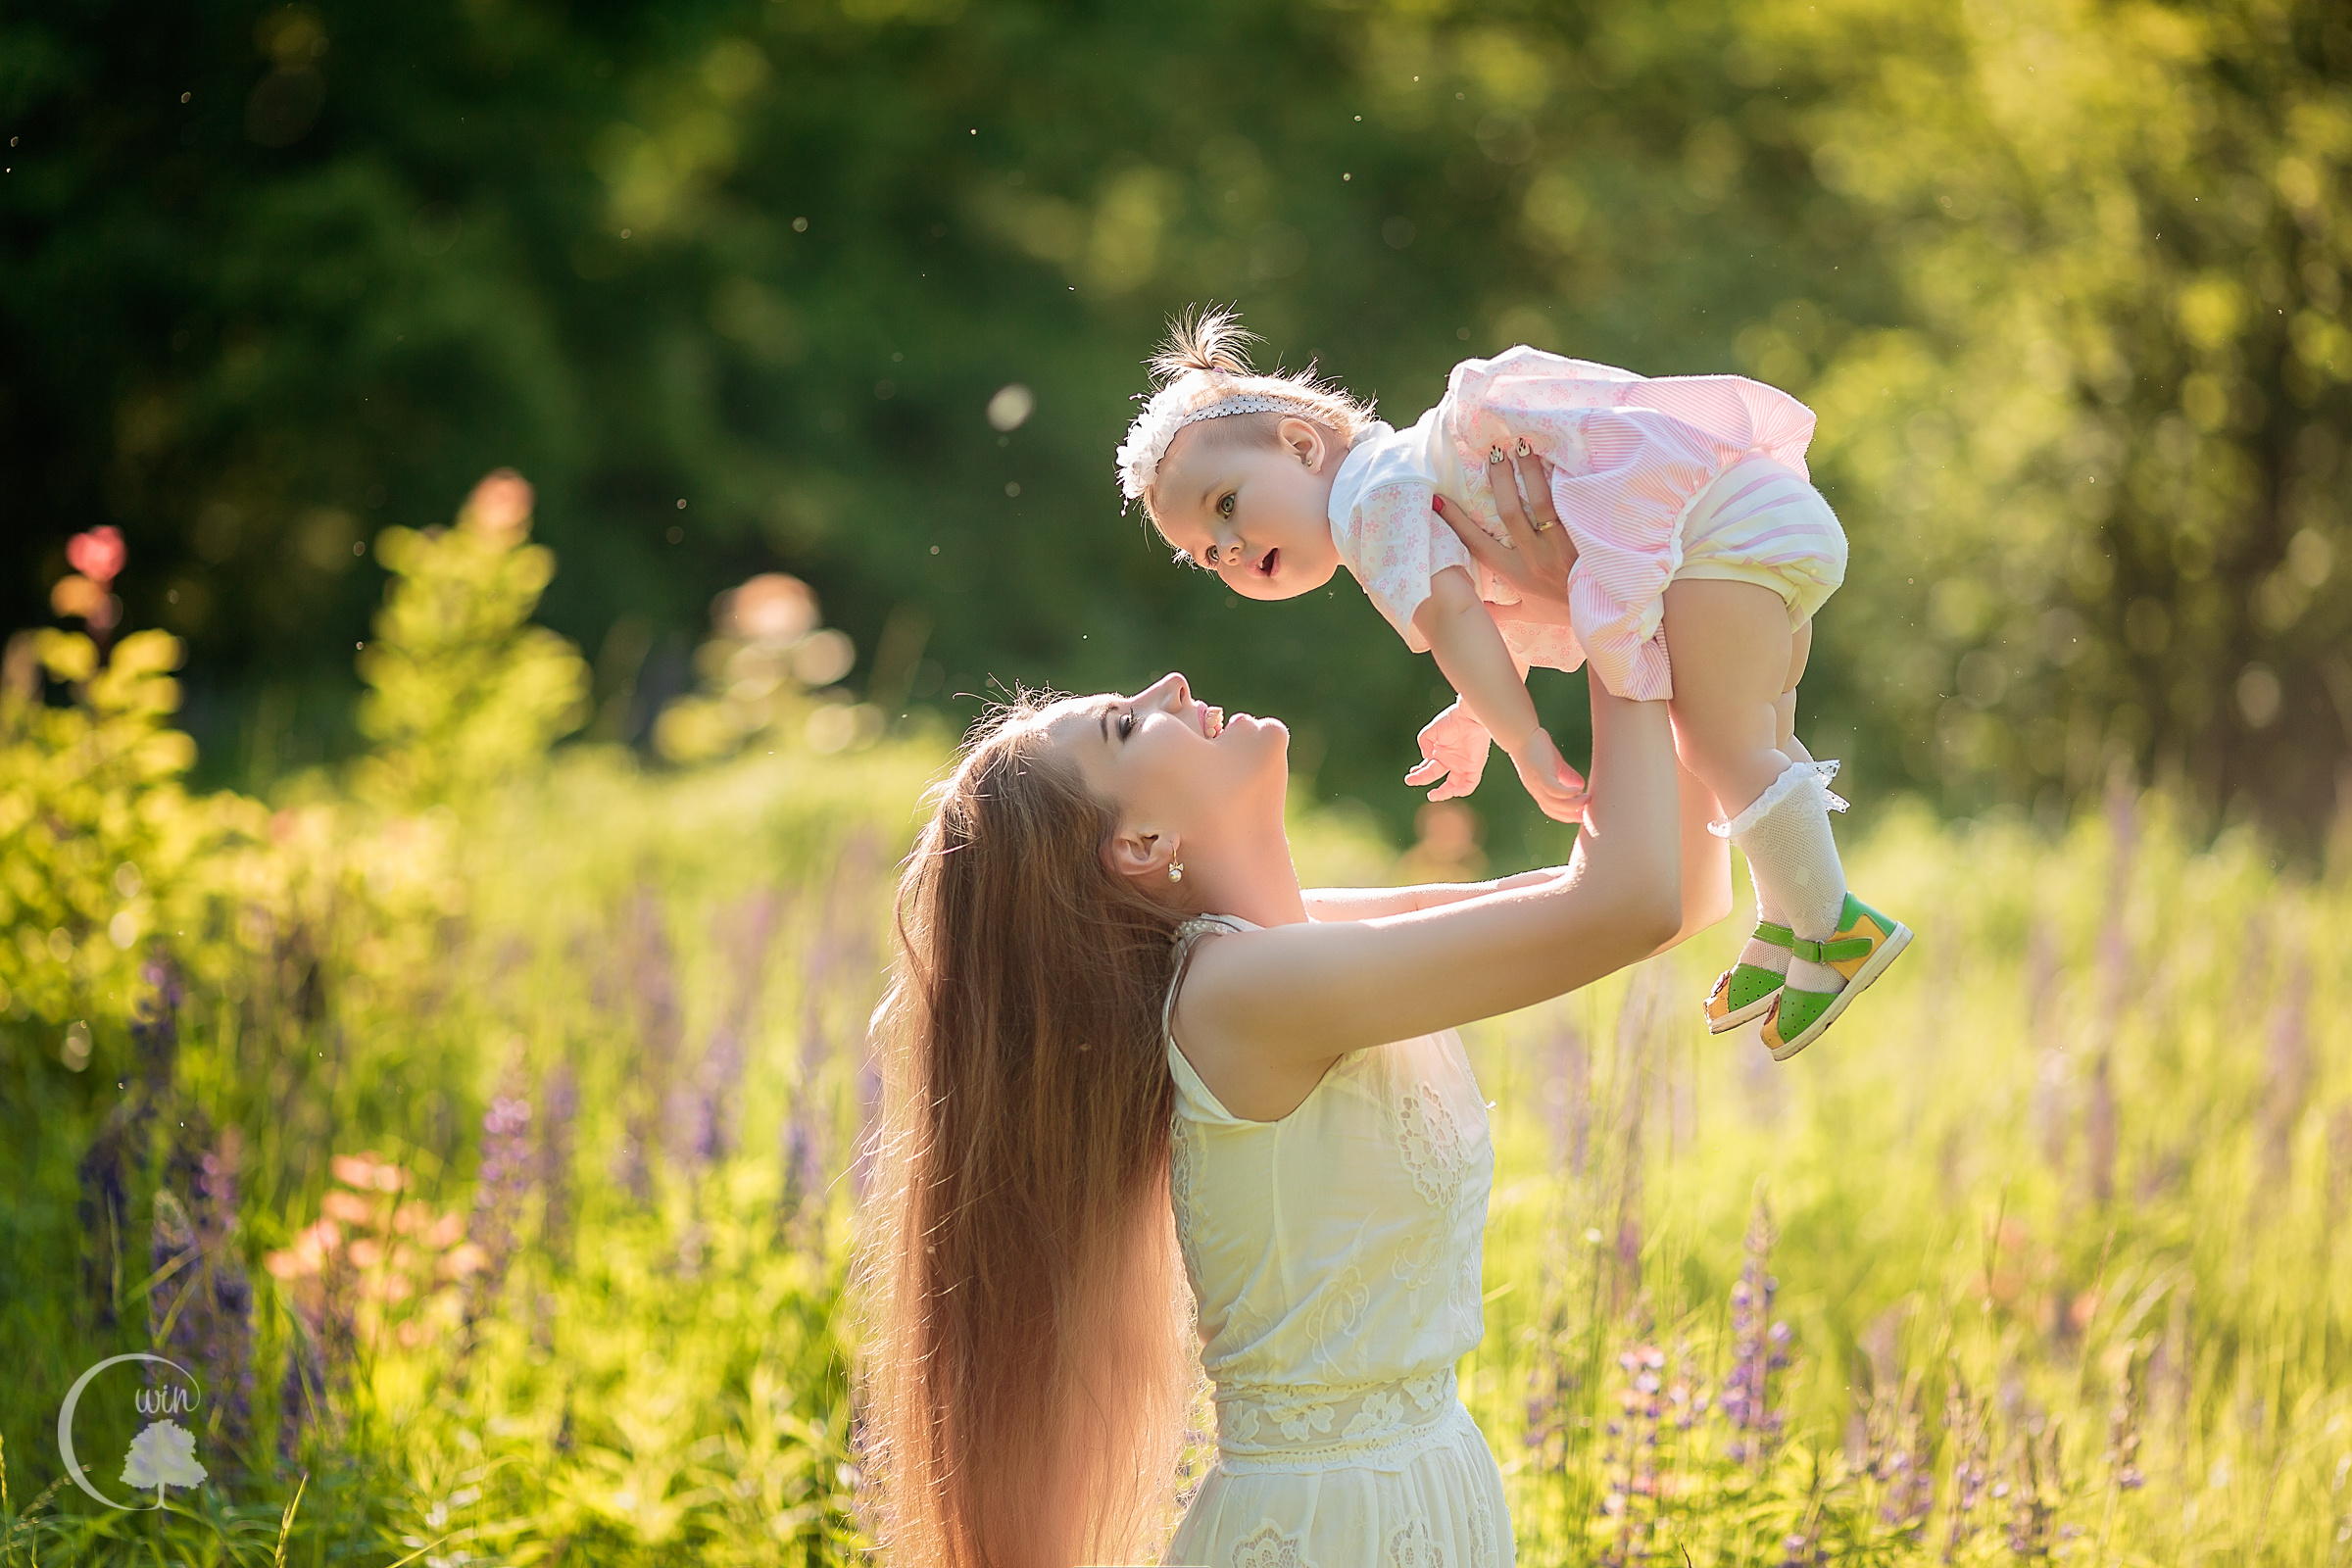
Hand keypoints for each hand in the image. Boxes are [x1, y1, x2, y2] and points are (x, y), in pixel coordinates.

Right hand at [1403, 699, 1492, 800]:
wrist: (1470, 717)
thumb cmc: (1452, 720)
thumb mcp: (1432, 730)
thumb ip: (1424, 741)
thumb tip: (1425, 756)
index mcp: (1440, 753)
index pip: (1428, 767)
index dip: (1419, 773)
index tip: (1411, 775)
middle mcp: (1450, 761)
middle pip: (1435, 775)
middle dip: (1422, 779)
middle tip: (1411, 781)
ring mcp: (1462, 765)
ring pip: (1453, 786)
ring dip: (1443, 793)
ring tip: (1432, 795)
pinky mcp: (1475, 767)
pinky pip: (1470, 784)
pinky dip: (1463, 790)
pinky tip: (1453, 791)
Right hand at [1433, 439, 1576, 608]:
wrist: (1606, 614)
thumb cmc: (1563, 612)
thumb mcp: (1527, 615)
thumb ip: (1499, 611)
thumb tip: (1471, 606)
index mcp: (1515, 574)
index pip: (1477, 545)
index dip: (1456, 522)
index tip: (1438, 499)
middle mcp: (1535, 557)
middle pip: (1510, 512)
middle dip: (1499, 479)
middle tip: (1493, 452)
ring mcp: (1561, 544)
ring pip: (1542, 501)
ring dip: (1530, 470)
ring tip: (1523, 444)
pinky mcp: (1584, 535)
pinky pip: (1570, 503)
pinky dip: (1563, 480)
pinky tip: (1558, 458)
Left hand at [1507, 726, 1589, 823]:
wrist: (1521, 734)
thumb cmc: (1538, 747)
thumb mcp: (1555, 765)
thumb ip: (1567, 776)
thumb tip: (1581, 787)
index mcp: (1539, 790)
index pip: (1552, 810)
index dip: (1567, 815)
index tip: (1584, 816)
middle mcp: (1536, 790)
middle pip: (1553, 811)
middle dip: (1571, 815)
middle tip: (1588, 815)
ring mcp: (1537, 783)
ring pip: (1554, 803)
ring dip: (1573, 805)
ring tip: (1587, 800)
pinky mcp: (1540, 774)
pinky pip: (1554, 790)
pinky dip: (1567, 793)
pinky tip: (1579, 790)